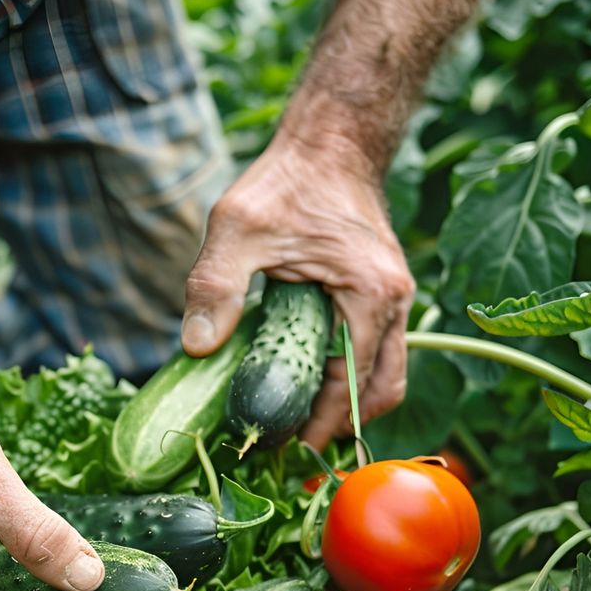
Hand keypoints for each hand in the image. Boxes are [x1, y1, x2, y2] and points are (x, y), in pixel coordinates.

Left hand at [180, 141, 414, 449]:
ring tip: (299, 424)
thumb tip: (195, 347)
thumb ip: (215, 286)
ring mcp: (395, 298)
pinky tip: (309, 384)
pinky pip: (377, 352)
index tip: (283, 446)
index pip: (353, 383)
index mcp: (370, 293)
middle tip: (290, 446)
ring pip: (386, 375)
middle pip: (382, 390)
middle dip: (341, 425)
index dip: (320, 422)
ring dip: (350, 405)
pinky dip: (352, 378)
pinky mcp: (382, 294)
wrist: (329, 143)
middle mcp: (395, 301)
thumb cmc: (285, 182)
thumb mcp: (237, 228)